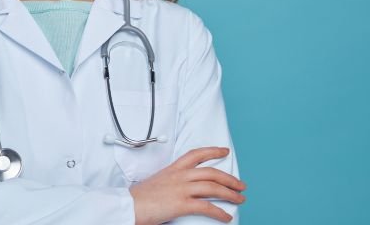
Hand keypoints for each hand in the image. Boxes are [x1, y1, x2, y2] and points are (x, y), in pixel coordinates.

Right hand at [129, 147, 245, 224]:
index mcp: (172, 169)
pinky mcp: (181, 204)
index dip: (212, 151)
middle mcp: (179, 176)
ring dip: (230, 193)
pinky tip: (227, 217)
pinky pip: (207, 207)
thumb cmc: (139, 198)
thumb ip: (170, 183)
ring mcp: (181, 189)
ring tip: (240, 199)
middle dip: (229, 178)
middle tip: (241, 184)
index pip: (196, 154)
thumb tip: (180, 190)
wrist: (128, 206)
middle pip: (211, 172)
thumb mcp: (156, 183)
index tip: (224, 151)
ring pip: (213, 187)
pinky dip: (220, 213)